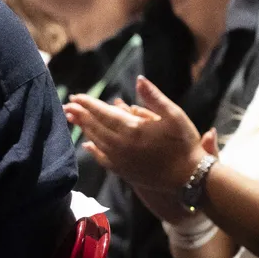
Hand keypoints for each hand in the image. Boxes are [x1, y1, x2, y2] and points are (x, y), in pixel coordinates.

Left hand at [64, 75, 206, 190]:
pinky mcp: (125, 173)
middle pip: (95, 127)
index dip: (87, 104)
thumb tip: (139, 79)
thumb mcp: (174, 115)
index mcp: (132, 129)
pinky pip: (103, 160)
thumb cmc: (185, 143)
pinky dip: (93, 150)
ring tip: (71, 119)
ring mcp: (121, 161)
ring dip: (83, 129)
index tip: (75, 97)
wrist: (192, 177)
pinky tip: (87, 144)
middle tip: (67, 105)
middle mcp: (122, 146)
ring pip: (96, 141)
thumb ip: (154, 97)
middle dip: (80, 115)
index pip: (103, 113)